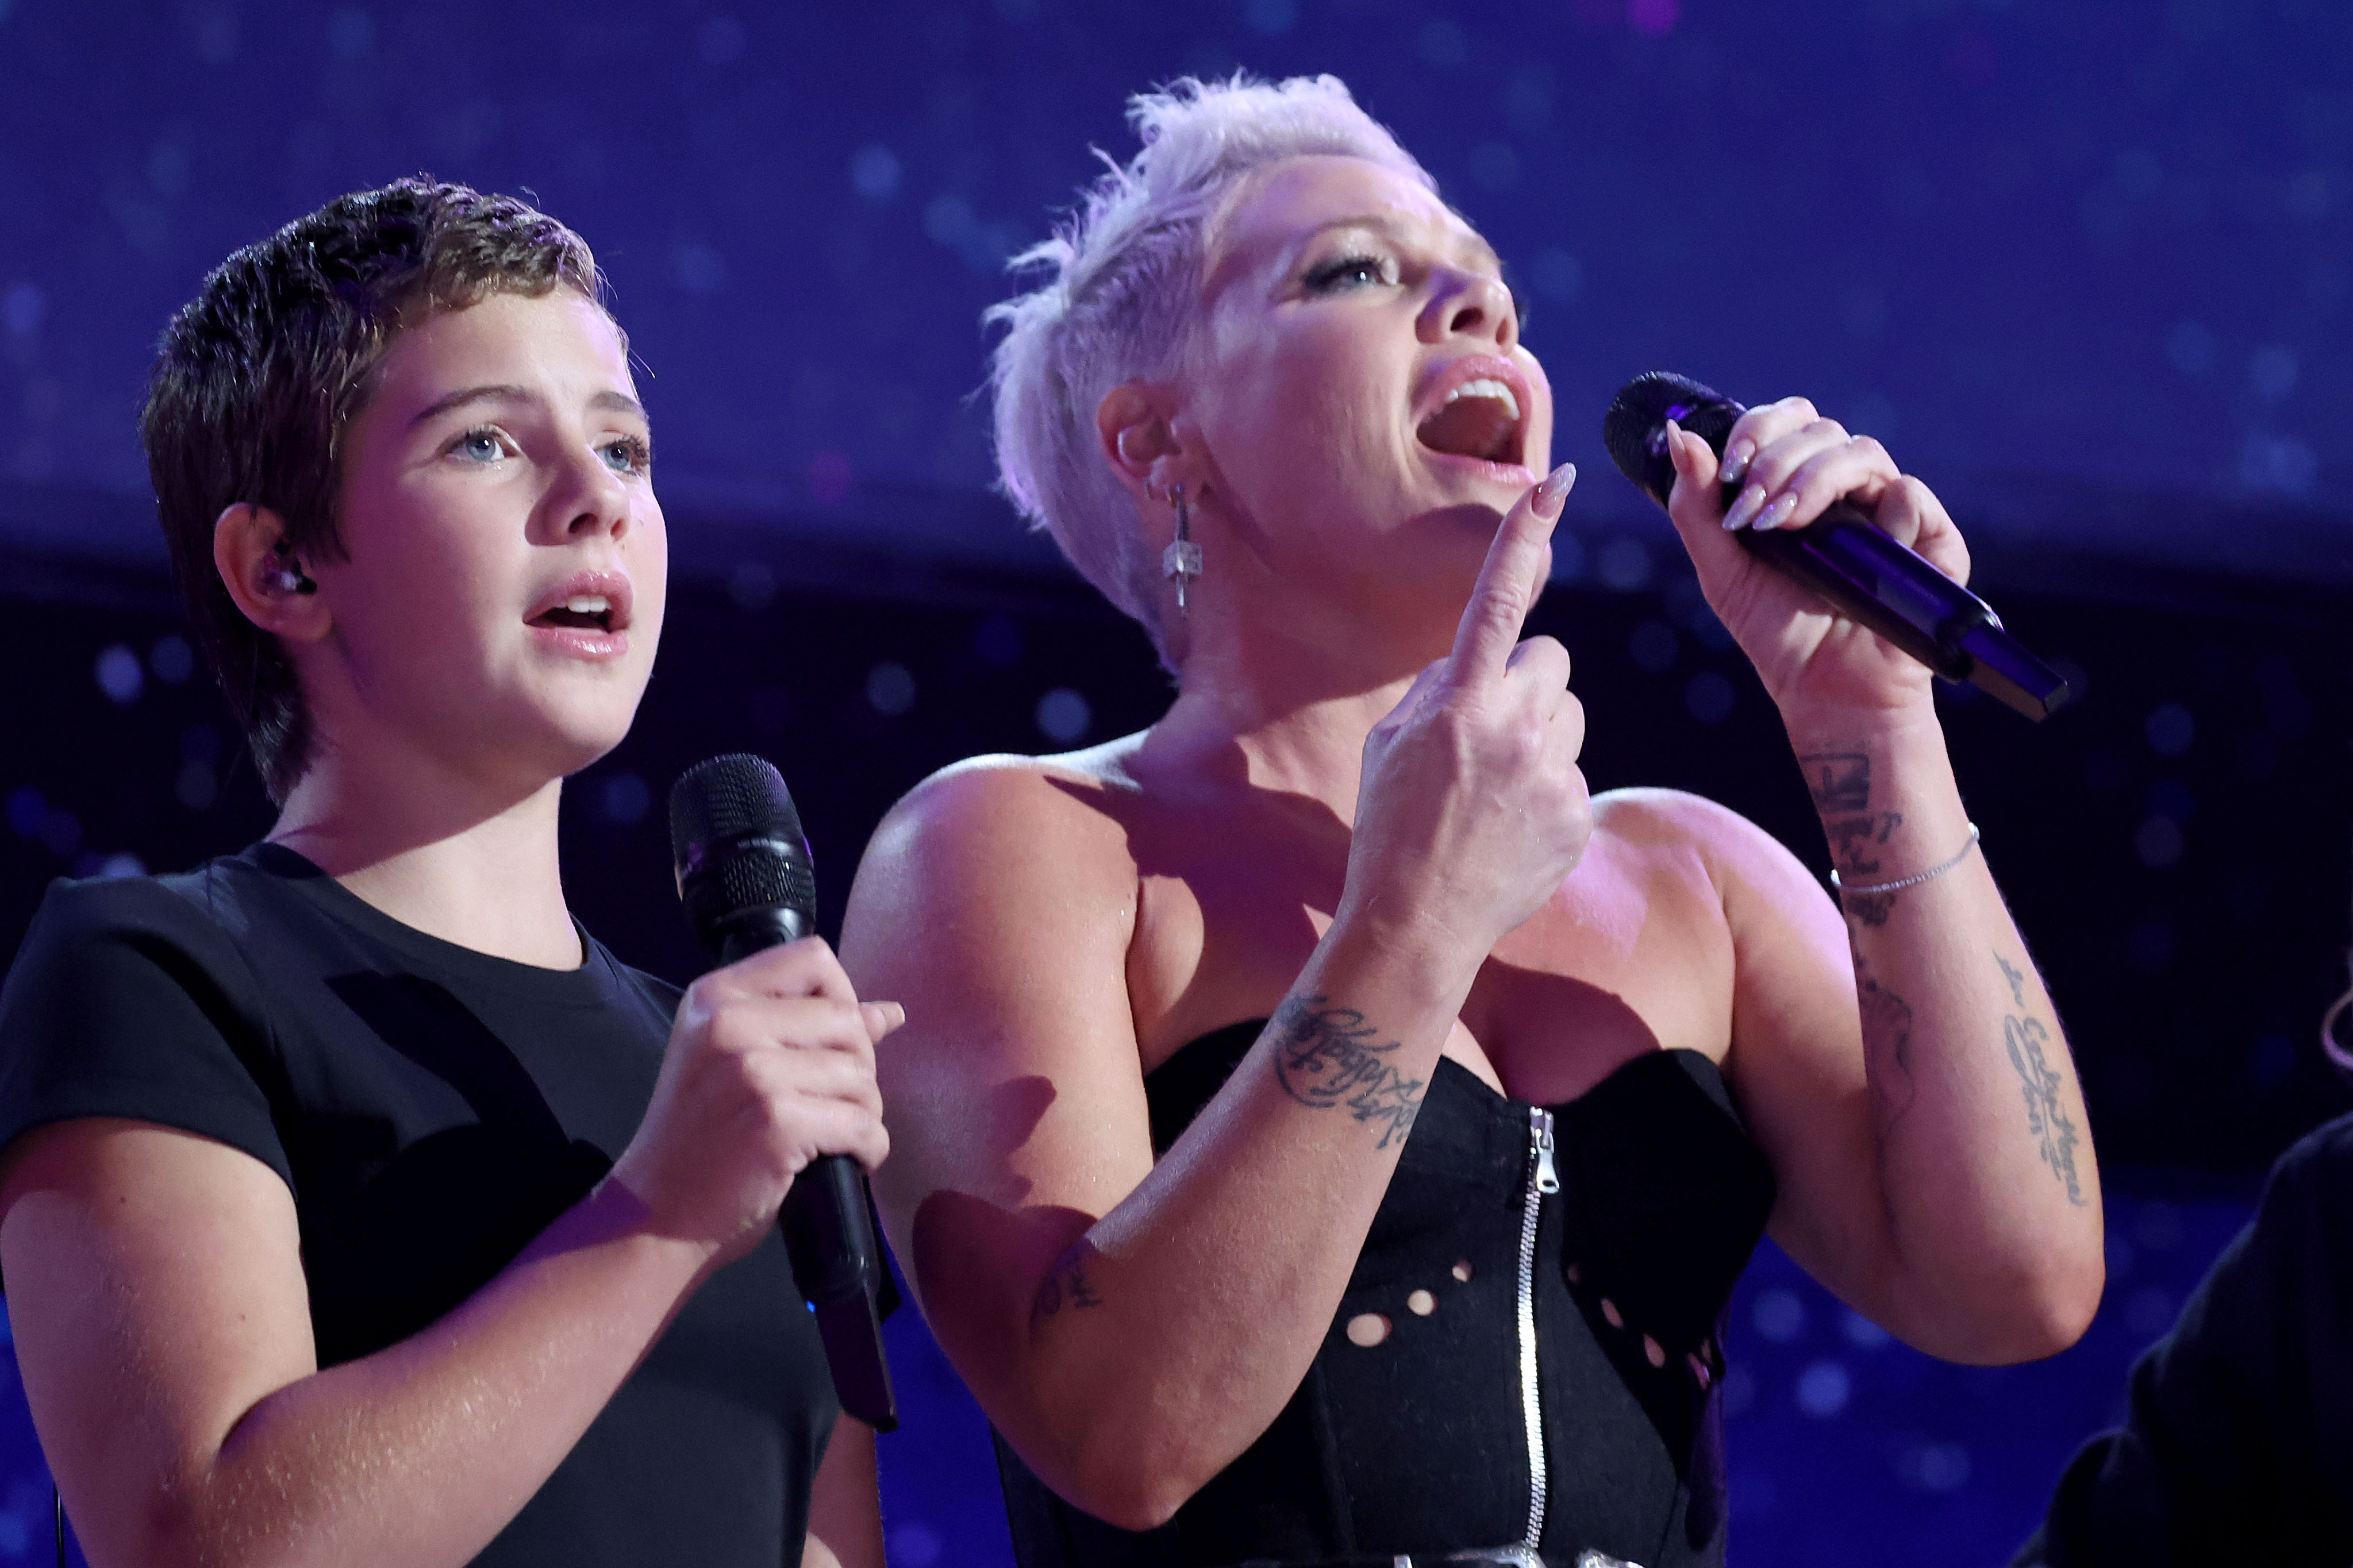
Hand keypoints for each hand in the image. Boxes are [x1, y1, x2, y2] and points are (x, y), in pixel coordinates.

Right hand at [610, 938, 897, 1263]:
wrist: (654, 1217)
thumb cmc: (699, 1141)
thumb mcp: (736, 1064)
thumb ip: (806, 1028)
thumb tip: (888, 1013)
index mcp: (716, 997)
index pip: (813, 958)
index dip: (842, 997)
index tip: (832, 1044)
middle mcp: (729, 1023)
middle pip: (845, 1019)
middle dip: (859, 1066)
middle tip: (834, 1104)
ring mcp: (752, 1072)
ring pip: (860, 1075)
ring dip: (864, 1113)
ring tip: (834, 1136)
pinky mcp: (777, 1121)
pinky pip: (862, 1125)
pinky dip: (869, 1149)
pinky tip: (848, 1161)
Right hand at [1346, 463, 1592, 963]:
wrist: (1417, 922)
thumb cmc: (1390, 826)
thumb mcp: (1391, 744)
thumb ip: (1438, 690)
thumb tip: (1477, 664)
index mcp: (1458, 702)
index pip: (1499, 598)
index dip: (1526, 534)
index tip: (1557, 478)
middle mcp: (1512, 727)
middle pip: (1549, 658)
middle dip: (1525, 681)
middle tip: (1485, 734)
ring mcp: (1551, 772)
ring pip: (1570, 713)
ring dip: (1542, 734)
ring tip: (1496, 789)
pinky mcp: (1577, 813)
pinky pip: (1573, 772)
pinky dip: (1547, 791)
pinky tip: (1510, 828)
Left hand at [1662, 398, 1971, 720]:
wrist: (1827, 692)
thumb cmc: (1778, 629)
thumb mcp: (1722, 571)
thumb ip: (1696, 506)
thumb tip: (1679, 434)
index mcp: (1799, 484)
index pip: (1785, 423)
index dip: (1757, 430)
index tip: (1731, 470)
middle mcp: (1846, 488)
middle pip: (1820, 429)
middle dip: (1776, 459)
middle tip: (1753, 510)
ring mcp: (1889, 509)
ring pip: (1862, 452)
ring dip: (1815, 478)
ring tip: (1783, 523)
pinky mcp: (1930, 540)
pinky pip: (1912, 495)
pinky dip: (1881, 508)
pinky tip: (1858, 546)